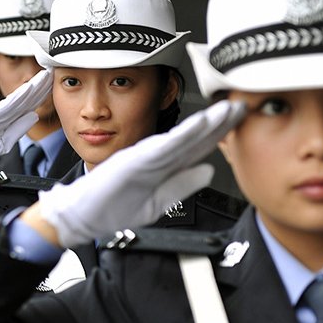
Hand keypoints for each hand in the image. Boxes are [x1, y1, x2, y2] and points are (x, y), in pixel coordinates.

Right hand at [0, 68, 53, 175]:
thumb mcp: (1, 142)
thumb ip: (17, 129)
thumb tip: (35, 116)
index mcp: (4, 116)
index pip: (27, 102)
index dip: (41, 91)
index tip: (54, 79)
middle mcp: (0, 110)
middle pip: (26, 96)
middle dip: (42, 83)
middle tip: (56, 67)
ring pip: (20, 97)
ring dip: (35, 85)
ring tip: (48, 73)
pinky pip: (7, 105)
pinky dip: (20, 96)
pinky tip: (30, 88)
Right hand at [36, 100, 246, 247]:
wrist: (79, 216)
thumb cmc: (111, 209)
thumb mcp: (156, 203)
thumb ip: (181, 186)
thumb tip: (209, 171)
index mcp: (161, 167)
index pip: (196, 147)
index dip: (220, 133)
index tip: (241, 120)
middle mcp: (154, 157)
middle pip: (193, 137)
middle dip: (219, 122)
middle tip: (242, 106)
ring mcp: (142, 158)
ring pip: (179, 138)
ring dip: (203, 124)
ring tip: (224, 111)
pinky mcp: (131, 162)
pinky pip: (159, 148)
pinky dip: (178, 137)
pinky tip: (195, 127)